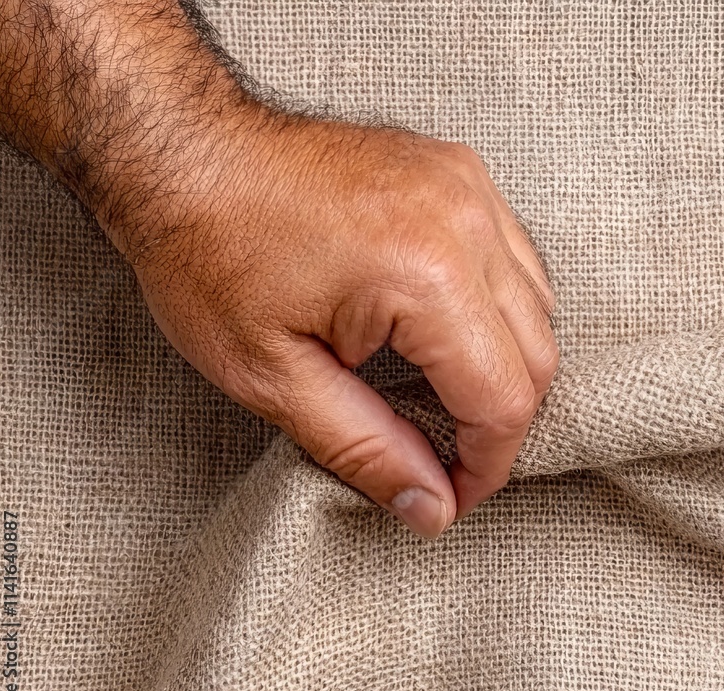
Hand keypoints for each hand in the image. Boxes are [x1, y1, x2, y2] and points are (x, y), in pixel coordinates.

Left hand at [122, 107, 558, 537]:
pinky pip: (516, 258)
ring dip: (505, 366)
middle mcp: (464, 221)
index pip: (502, 397)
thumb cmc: (208, 254)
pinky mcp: (459, 173)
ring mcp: (467, 187)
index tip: (450, 495)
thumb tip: (432, 507)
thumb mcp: (273, 376)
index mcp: (424, 274)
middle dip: (501, 425)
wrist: (184, 150)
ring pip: (539, 306)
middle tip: (447, 461)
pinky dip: (499, 311)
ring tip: (443, 400)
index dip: (485, 466)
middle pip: (537, 354)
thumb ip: (366, 449)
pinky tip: (449, 332)